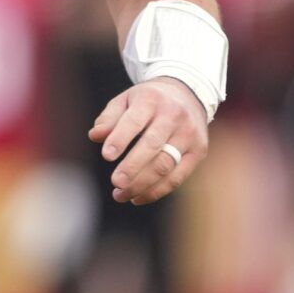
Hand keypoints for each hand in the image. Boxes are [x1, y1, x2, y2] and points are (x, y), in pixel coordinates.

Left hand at [89, 77, 208, 205]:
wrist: (188, 95)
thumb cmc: (148, 101)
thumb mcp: (126, 100)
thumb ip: (109, 118)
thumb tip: (94, 136)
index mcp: (151, 100)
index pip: (134, 121)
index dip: (120, 139)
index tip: (106, 156)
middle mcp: (174, 116)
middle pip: (153, 145)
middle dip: (133, 166)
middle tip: (116, 182)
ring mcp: (189, 134)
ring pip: (165, 165)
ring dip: (142, 184)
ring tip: (120, 194)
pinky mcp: (198, 151)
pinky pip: (177, 177)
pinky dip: (156, 191)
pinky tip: (137, 197)